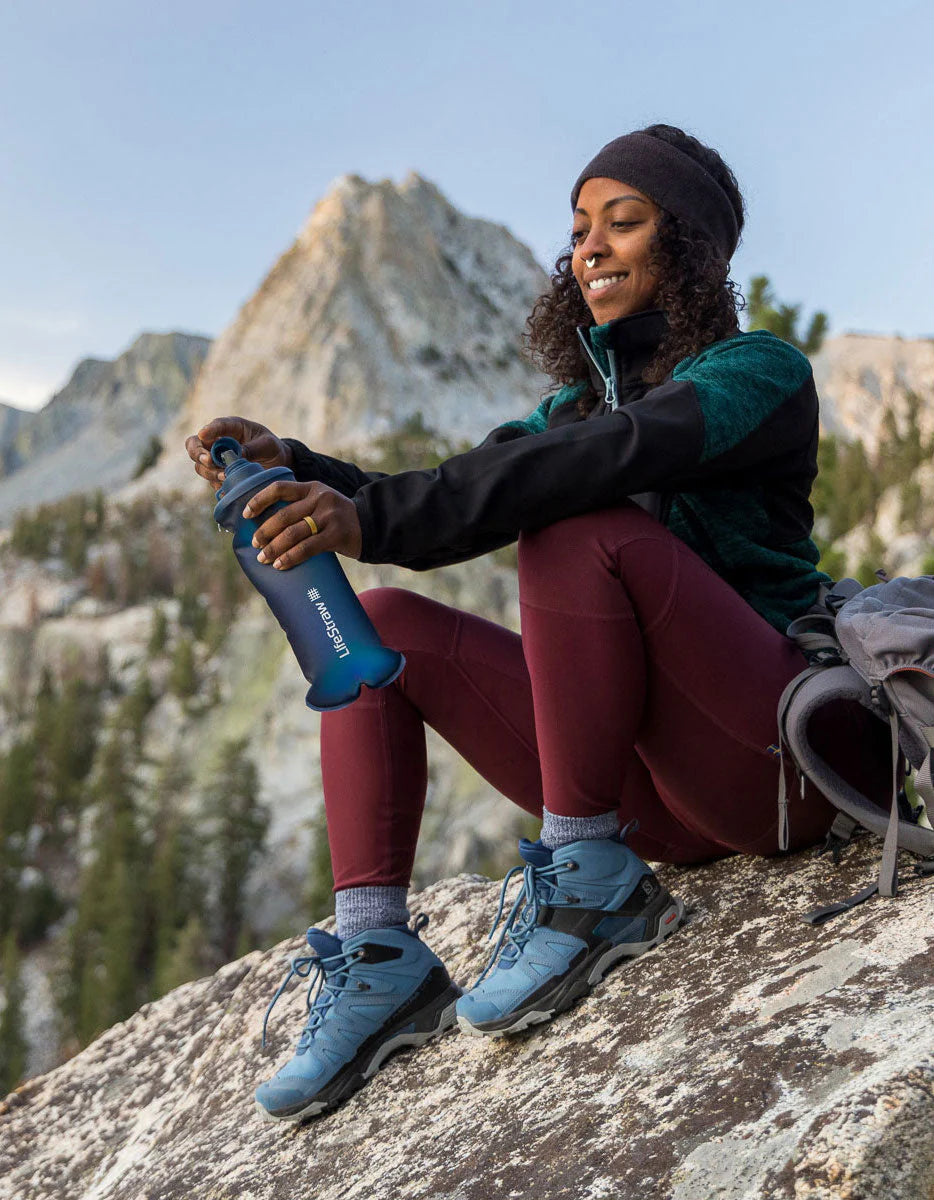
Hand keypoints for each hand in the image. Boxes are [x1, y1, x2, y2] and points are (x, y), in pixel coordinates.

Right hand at [184, 416, 294, 489]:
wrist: (276, 465)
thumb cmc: (272, 449)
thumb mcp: (268, 445)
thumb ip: (253, 448)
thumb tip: (237, 455)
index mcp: (232, 428)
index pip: (217, 425)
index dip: (209, 430)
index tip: (203, 434)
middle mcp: (218, 442)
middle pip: (194, 445)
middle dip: (198, 453)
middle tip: (209, 461)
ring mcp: (216, 460)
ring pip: (200, 466)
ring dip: (209, 472)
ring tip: (225, 476)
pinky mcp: (218, 476)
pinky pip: (211, 481)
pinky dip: (217, 484)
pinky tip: (227, 486)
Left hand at [246, 480, 362, 565]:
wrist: (372, 525)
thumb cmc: (339, 517)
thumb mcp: (321, 502)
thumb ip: (301, 507)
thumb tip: (267, 526)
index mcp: (312, 487)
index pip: (280, 488)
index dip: (259, 500)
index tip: (246, 514)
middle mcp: (320, 498)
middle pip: (283, 515)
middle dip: (265, 531)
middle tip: (255, 544)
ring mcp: (329, 516)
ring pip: (293, 533)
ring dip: (274, 548)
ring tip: (264, 558)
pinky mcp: (336, 534)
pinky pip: (307, 548)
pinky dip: (290, 557)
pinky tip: (280, 564)